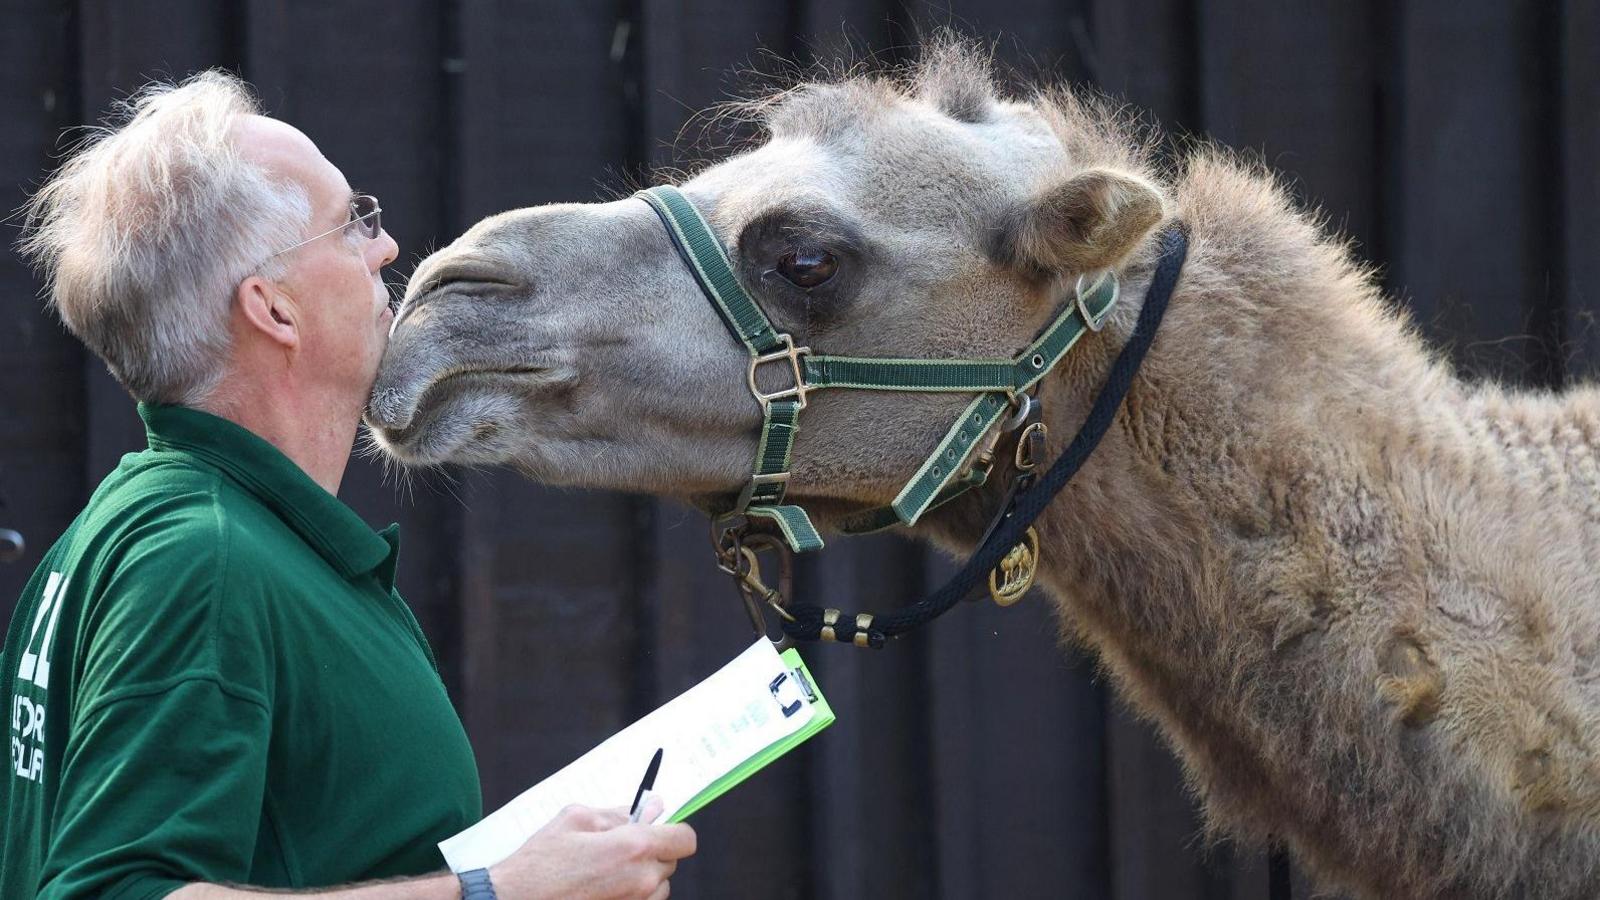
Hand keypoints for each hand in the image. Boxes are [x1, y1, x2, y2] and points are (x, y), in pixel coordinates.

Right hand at [488, 798, 696, 899]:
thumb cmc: (541, 862)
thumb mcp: (576, 819)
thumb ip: (618, 812)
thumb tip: (651, 807)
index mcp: (633, 847)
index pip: (685, 838)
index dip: (674, 830)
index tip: (661, 829)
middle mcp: (641, 879)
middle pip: (671, 862)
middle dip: (652, 851)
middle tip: (621, 847)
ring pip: (659, 886)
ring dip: (643, 876)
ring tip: (607, 870)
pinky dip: (631, 894)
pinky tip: (603, 887)